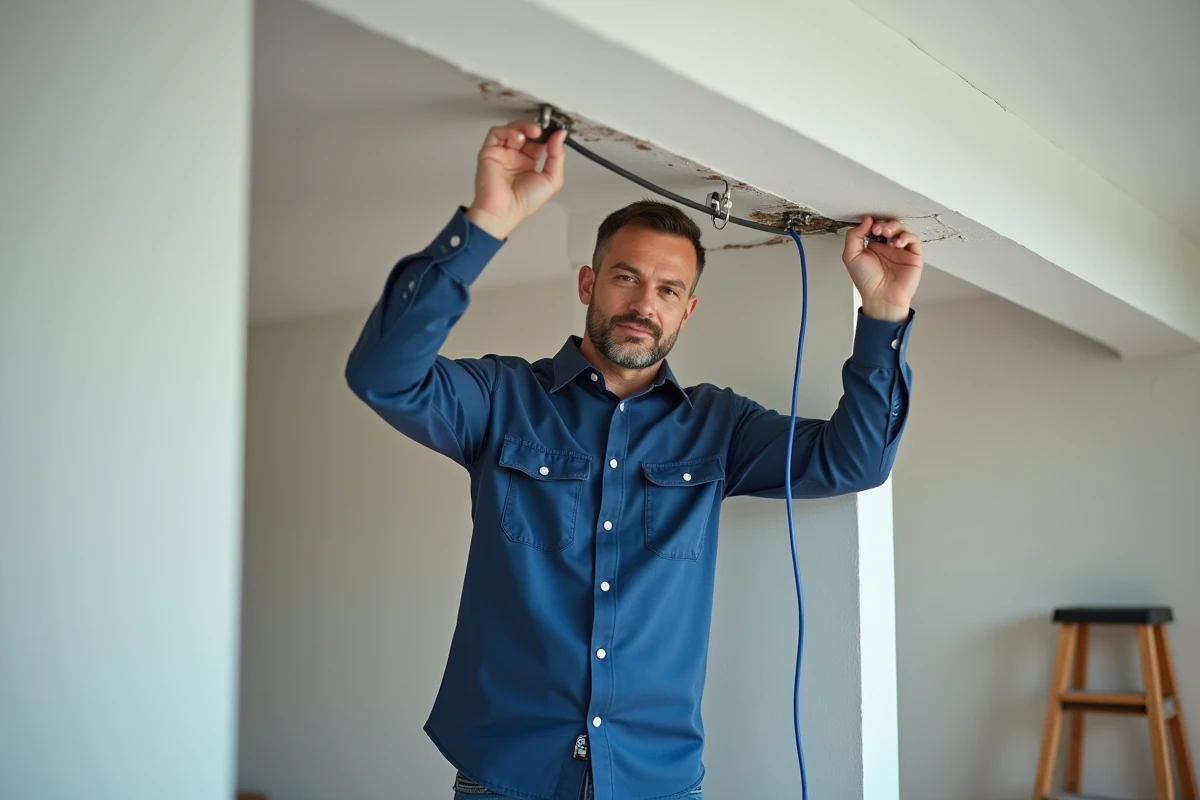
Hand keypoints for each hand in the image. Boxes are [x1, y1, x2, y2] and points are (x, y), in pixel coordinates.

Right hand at [465, 120, 567, 239]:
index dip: (548, 134)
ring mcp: (502, 153)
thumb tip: (560, 136)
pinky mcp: (490, 151)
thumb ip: (557, 157)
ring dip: (524, 126)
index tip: (557, 131)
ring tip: (534, 132)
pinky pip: (496, 132)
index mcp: (529, 163)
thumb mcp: (552, 180)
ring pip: (512, 128)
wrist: (504, 211)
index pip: (539, 141)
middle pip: (526, 132)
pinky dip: (509, 130)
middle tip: (545, 129)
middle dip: (537, 128)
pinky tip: (519, 138)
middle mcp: (515, 156)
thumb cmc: (524, 202)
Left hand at [842, 216, 922, 321]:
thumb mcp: (851, 256)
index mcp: (872, 247)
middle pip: (889, 225)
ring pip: (902, 229)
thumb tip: (866, 220)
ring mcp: (900, 251)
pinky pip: (913, 239)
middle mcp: (887, 248)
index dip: (872, 223)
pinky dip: (906, 236)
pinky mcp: (913, 255)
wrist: (881, 297)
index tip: (868, 224)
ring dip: (894, 227)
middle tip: (878, 229)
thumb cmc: (867, 282)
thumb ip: (854, 236)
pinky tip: (897, 243)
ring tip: (886, 233)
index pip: (875, 227)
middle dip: (884, 224)